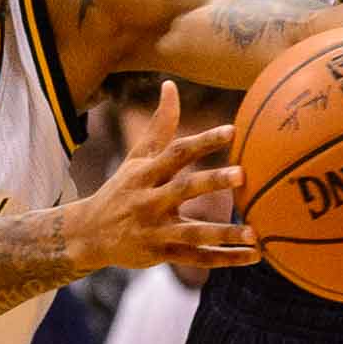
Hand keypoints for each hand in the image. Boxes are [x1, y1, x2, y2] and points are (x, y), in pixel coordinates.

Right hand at [69, 81, 258, 272]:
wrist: (87, 235)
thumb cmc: (122, 188)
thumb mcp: (136, 157)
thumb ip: (159, 125)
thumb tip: (171, 85)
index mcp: (146, 173)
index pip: (177, 153)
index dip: (204, 141)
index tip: (232, 130)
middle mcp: (149, 201)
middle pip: (183, 190)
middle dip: (212, 182)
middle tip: (243, 174)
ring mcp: (154, 230)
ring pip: (192, 232)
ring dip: (224, 233)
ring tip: (255, 232)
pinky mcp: (160, 255)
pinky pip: (196, 258)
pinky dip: (225, 259)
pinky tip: (254, 255)